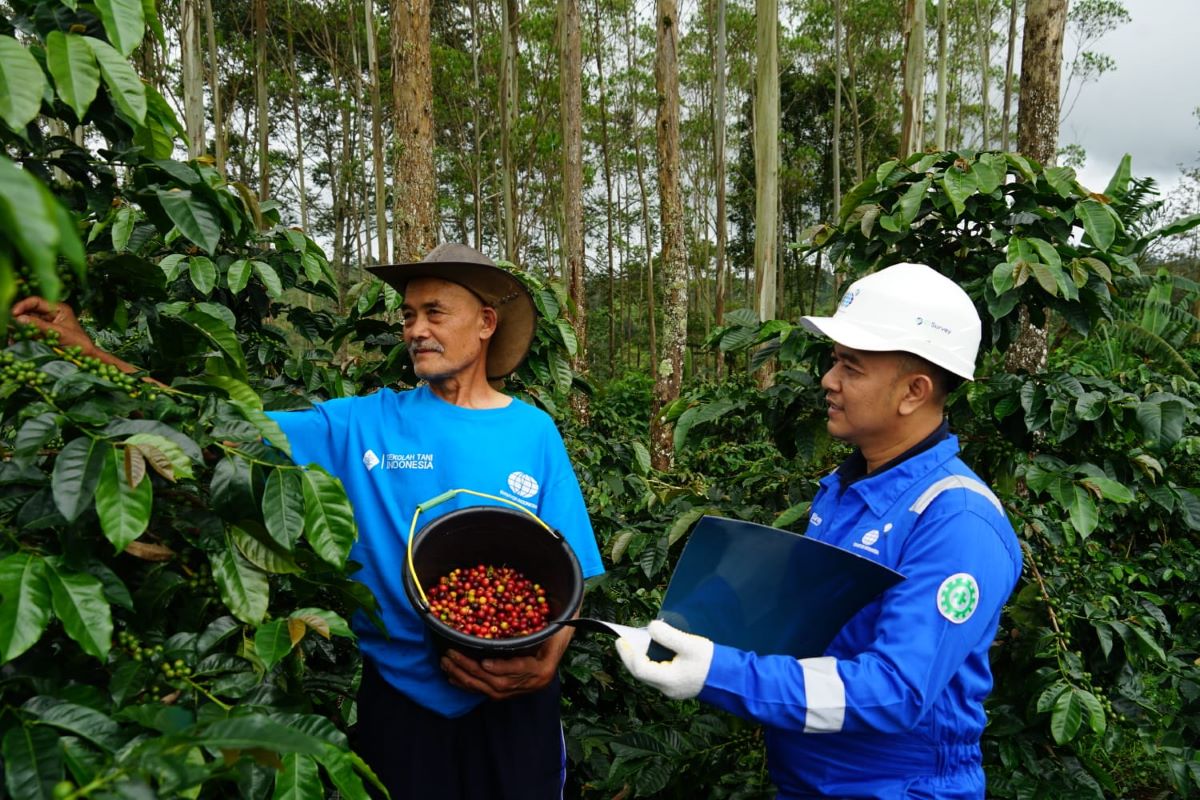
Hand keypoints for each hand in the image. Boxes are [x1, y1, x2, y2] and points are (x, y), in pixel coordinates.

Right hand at [11, 297, 97, 353]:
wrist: (87, 357)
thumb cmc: (79, 343)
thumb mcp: (59, 333)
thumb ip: (39, 325)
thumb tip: (19, 318)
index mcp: (58, 308)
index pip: (36, 301)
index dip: (22, 305)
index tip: (13, 313)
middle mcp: (51, 314)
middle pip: (30, 311)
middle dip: (20, 317)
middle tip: (11, 325)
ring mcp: (47, 324)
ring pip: (28, 322)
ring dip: (20, 327)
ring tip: (14, 334)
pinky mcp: (44, 334)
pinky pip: (30, 331)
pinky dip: (24, 335)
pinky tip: (18, 339)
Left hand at [440, 625, 570, 700]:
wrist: (560, 647)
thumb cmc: (558, 633)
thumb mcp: (558, 627)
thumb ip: (553, 621)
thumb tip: (558, 606)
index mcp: (543, 668)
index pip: (521, 670)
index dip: (503, 668)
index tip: (485, 663)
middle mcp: (530, 684)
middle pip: (498, 682)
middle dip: (471, 670)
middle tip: (451, 655)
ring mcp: (519, 690)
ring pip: (487, 689)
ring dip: (464, 677)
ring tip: (446, 663)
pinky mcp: (508, 691)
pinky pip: (484, 691)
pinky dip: (467, 684)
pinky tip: (452, 676)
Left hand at [615, 619, 713, 699]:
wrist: (732, 679)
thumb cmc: (711, 662)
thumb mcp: (690, 645)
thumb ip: (669, 636)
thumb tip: (650, 628)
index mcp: (668, 680)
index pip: (639, 669)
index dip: (628, 654)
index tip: (621, 640)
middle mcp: (667, 689)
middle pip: (641, 674)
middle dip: (630, 657)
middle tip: (623, 642)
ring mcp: (673, 690)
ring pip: (649, 675)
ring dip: (640, 660)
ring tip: (636, 644)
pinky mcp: (678, 686)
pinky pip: (658, 674)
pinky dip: (651, 662)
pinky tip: (652, 652)